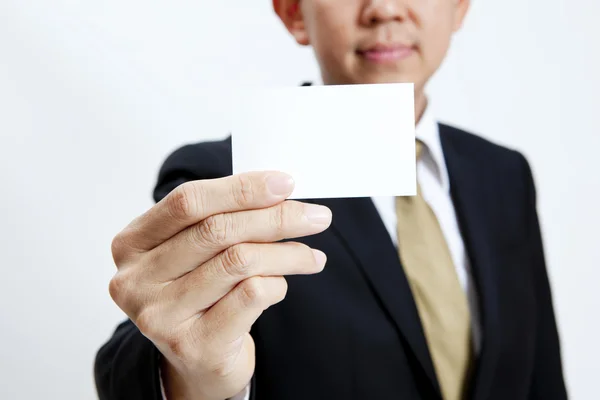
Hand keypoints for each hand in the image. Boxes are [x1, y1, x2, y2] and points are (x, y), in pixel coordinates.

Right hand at [109, 172, 331, 399]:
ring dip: (288, 254)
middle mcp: (136, 280)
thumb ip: (222, 218)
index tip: (285, 183)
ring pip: (239, 261)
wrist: (198, 360)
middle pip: (217, 230)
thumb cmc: (201, 294)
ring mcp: (160, 315)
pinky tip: (282, 285)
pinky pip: (251, 295)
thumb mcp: (197, 251)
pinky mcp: (193, 344)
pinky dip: (277, 283)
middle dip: (277, 218)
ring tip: (312, 256)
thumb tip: (280, 191)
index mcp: (132, 243)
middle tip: (317, 217)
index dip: (240, 188)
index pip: (188, 201)